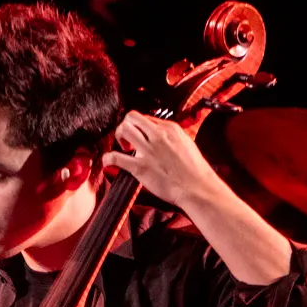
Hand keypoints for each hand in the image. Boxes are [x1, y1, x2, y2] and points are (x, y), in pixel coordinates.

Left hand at [101, 111, 222, 210]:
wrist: (198, 188)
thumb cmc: (195, 172)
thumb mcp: (187, 145)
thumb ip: (173, 139)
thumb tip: (164, 138)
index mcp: (170, 129)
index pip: (147, 118)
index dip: (140, 127)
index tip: (139, 136)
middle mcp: (158, 136)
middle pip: (132, 117)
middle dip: (125, 126)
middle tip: (127, 139)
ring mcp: (149, 151)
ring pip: (123, 129)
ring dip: (118, 137)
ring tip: (123, 148)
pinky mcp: (141, 167)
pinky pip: (116, 157)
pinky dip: (108, 158)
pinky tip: (108, 162)